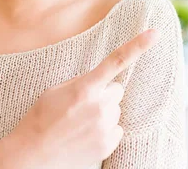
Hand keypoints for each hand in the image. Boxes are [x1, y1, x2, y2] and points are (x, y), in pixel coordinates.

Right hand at [11, 29, 158, 168]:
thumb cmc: (40, 119)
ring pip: (116, 110)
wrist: (32, 153)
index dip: (138, 46)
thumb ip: (81, 82)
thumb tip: (99, 81)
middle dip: (104, 93)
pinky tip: (86, 134)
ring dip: (103, 113)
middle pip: (116, 90)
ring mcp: (105, 127)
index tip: (155, 33)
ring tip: (80, 122)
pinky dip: (105, 130)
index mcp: (85, 87)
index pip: (116, 61)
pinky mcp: (107, 144)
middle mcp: (99, 106)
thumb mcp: (55, 91)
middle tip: (82, 105)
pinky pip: (116, 129)